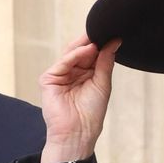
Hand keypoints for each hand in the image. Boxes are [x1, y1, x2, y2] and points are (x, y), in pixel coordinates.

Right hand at [38, 35, 119, 162]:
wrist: (78, 132)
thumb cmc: (91, 114)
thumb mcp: (103, 83)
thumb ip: (105, 62)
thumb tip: (114, 42)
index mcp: (84, 74)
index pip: (91, 54)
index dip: (100, 44)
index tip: (112, 33)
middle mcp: (71, 73)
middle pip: (80, 51)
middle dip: (91, 41)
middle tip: (104, 30)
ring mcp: (59, 75)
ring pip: (71, 53)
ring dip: (85, 46)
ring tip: (98, 40)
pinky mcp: (49, 79)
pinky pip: (63, 62)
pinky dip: (75, 55)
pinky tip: (87, 50)